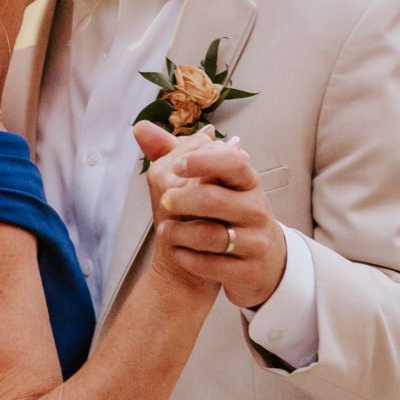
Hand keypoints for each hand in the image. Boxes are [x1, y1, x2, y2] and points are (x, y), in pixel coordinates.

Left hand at [139, 127, 286, 310]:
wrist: (259, 261)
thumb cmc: (229, 214)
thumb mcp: (212, 181)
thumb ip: (177, 154)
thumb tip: (141, 128)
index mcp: (247, 181)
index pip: (232, 162)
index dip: (203, 161)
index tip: (177, 166)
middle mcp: (257, 209)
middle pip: (214, 198)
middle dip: (181, 201)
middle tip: (165, 202)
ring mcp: (255, 241)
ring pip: (210, 235)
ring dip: (178, 232)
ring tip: (163, 230)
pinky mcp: (248, 271)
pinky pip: (211, 265)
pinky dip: (187, 258)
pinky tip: (178, 251)